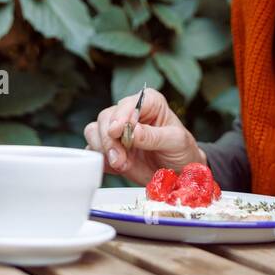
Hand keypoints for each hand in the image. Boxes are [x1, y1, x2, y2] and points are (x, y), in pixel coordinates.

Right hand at [83, 88, 205, 185]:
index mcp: (148, 102)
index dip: (121, 116)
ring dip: (104, 149)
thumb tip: (133, 131)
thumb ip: (154, 136)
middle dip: (110, 139)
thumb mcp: (175, 141)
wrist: (178, 172)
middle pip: (106, 118)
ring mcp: (117, 132)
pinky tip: (112, 167)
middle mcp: (129, 113)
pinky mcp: (109, 149)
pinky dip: (99, 159)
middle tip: (119, 158)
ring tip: (120, 163)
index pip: (129, 103)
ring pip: (94, 132)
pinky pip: (93, 151)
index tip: (118, 131)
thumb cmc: (181, 150)